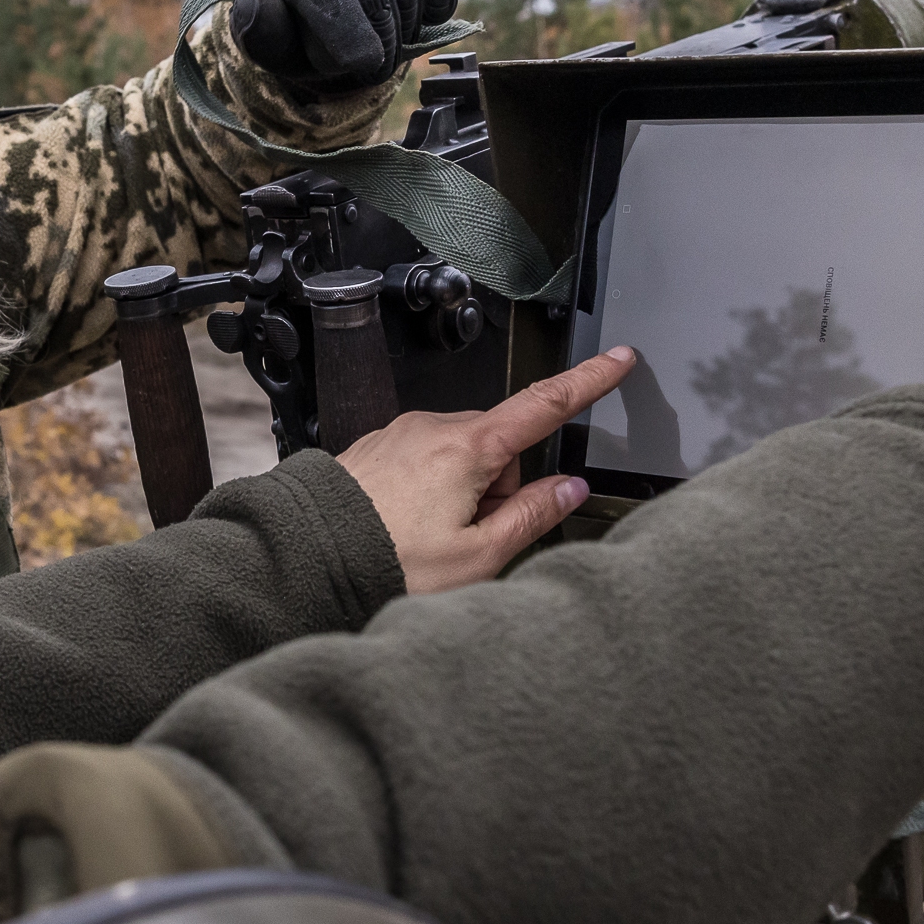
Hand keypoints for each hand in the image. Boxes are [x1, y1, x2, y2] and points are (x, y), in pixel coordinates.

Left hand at [229, 0, 460, 91]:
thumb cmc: (303, 13)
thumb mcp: (277, 37)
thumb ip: (263, 32)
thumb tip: (250, 5)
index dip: (342, 22)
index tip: (367, 63)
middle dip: (382, 25)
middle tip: (386, 64)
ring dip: (412, 7)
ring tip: (404, 39)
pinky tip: (432, 9)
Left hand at [337, 348, 635, 593]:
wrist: (305, 560)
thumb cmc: (384, 562)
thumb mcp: (476, 556)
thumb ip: (530, 517)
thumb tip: (567, 490)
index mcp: (466, 448)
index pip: (544, 405)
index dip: (588, 381)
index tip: (617, 360)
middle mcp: (431, 429)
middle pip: (499, 447)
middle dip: (499, 488)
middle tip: (472, 537)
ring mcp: (401, 435)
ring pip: (461, 457)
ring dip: (464, 494)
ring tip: (431, 540)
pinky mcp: (377, 448)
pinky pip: (425, 462)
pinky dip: (431, 492)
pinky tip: (408, 528)